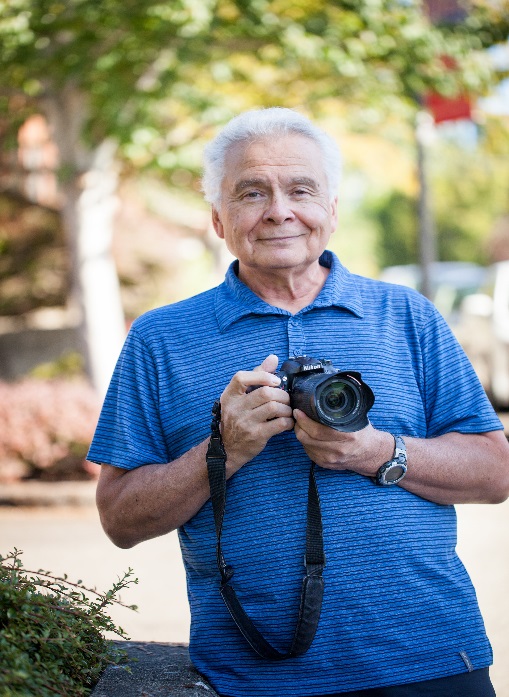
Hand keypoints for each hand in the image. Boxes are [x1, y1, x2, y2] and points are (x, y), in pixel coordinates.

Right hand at [220, 354, 293, 473]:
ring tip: (287, 410)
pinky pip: (279, 424)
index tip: (275, 380)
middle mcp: (235, 408)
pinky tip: (287, 422)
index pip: (241, 378)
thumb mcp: (240, 397)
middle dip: (282, 394)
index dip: (261, 376)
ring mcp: (245, 422)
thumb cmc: (237, 418)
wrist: (227, 448)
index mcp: (229, 396)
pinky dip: (288, 421)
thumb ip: (256, 376)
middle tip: (286, 399)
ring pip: (274, 407)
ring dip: (286, 408)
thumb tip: (273, 358)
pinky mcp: (256, 435)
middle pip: (264, 393)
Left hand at [293, 409, 393, 476]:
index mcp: (347, 437)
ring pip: (305, 445)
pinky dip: (305, 443)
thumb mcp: (356, 419)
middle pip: (307, 438)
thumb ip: (342, 411)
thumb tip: (325, 398)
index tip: (298, 411)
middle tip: (297, 416)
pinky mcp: (325, 465)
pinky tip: (307, 435)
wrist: (371, 454)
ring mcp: (330, 459)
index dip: (304, 420)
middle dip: (298, 425)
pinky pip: (308, 452)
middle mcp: (337, 450)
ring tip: (301, 424)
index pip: (317, 430)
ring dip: (300, 433)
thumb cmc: (363, 434)